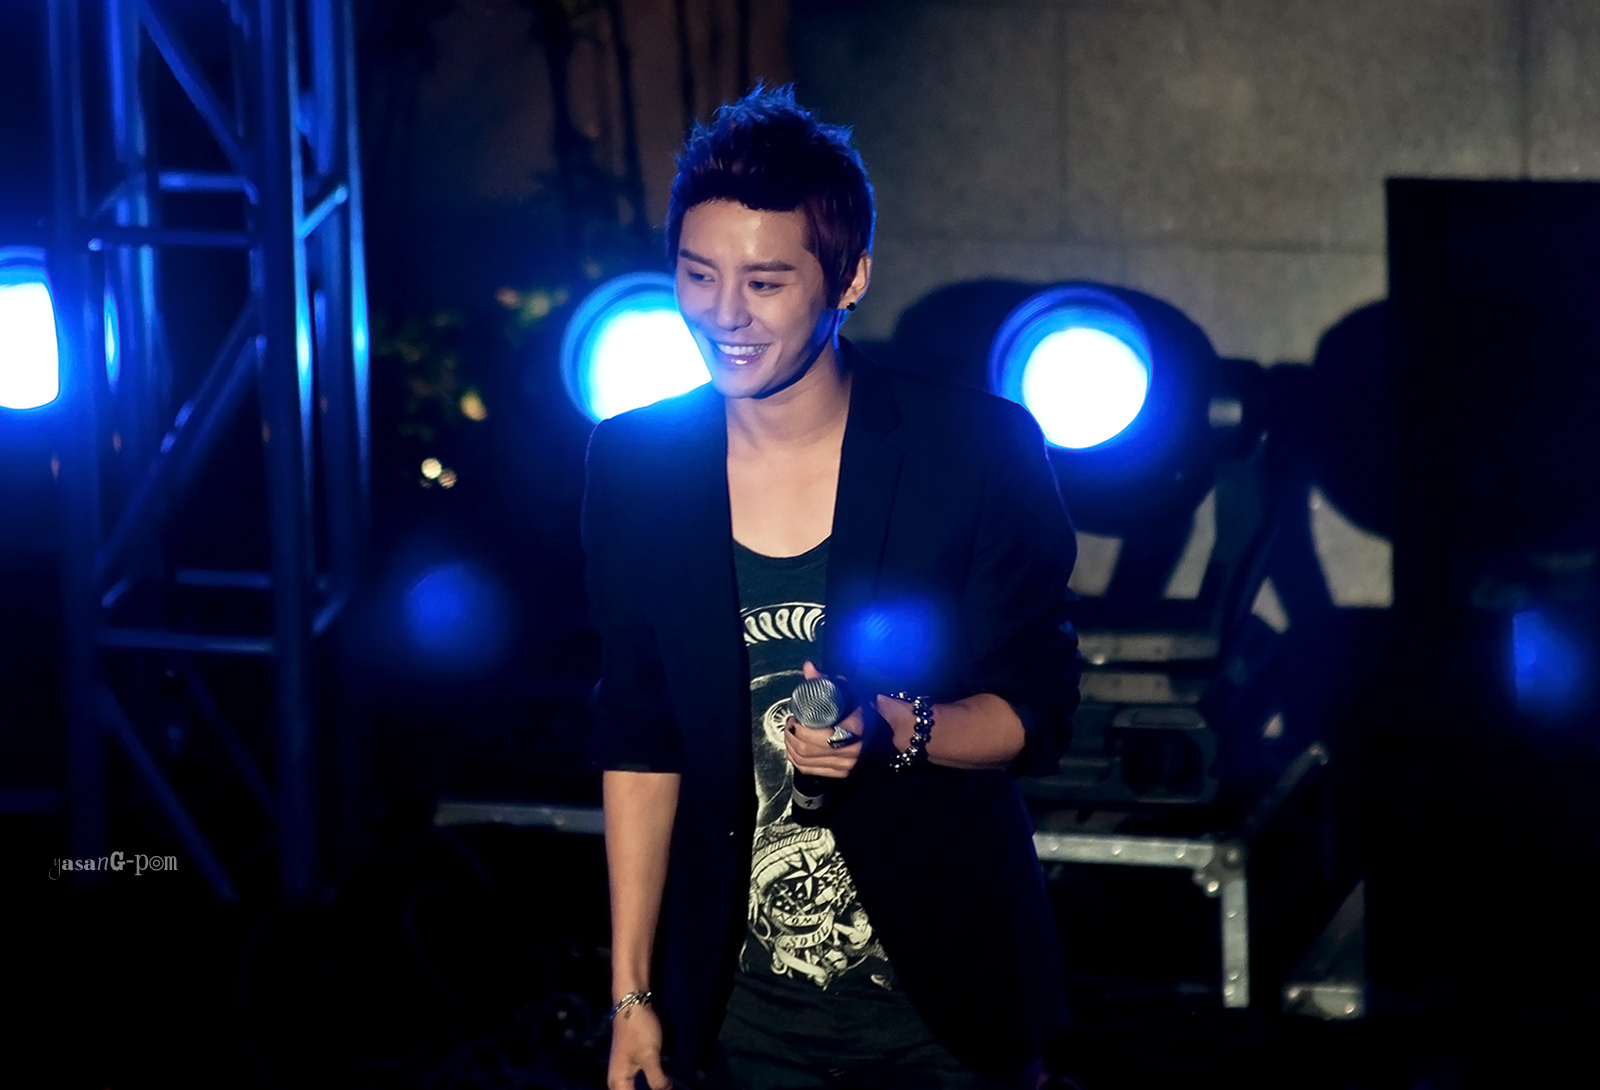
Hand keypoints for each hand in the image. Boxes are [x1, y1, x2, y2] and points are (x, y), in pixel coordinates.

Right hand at [607, 1001, 670, 1089]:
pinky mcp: (632, 1065)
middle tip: (666, 1087)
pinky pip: (640, 1084)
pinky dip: (650, 1085)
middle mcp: (617, 1082)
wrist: (632, 1003)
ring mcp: (624, 1073)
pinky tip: (662, 1084)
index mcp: (618, 1083)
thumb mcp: (650, 1056)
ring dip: (650, 1088)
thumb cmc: (639, 1030)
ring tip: (664, 1086)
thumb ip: (657, 1080)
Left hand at [784, 661, 882, 778]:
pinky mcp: (841, 774)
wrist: (883, 728)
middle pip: (806, 749)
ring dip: (790, 748)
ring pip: (805, 761)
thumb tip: (808, 667)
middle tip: (790, 725)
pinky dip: (796, 760)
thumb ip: (826, 681)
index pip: (816, 735)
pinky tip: (794, 749)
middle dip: (791, 737)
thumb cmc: (862, 707)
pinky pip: (809, 770)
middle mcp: (851, 751)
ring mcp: (846, 766)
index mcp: (853, 729)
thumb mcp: (846, 691)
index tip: (794, 717)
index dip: (798, 728)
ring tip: (790, 735)